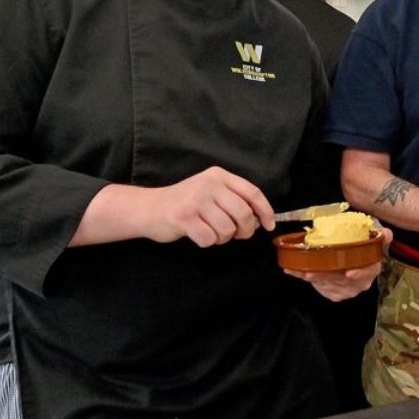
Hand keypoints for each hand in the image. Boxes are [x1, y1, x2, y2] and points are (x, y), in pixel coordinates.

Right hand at [145, 167, 272, 246]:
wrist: (149, 208)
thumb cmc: (186, 204)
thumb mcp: (210, 192)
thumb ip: (234, 200)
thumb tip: (260, 220)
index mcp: (218, 176)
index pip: (252, 192)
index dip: (265, 211)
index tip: (269, 225)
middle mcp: (208, 184)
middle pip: (243, 213)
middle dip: (245, 230)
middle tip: (237, 234)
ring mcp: (195, 200)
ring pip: (227, 229)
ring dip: (223, 238)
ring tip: (211, 231)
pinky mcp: (183, 217)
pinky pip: (209, 239)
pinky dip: (207, 242)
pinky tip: (198, 234)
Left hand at [285, 227, 391, 299]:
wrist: (350, 259)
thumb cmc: (360, 248)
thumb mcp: (371, 238)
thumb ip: (381, 236)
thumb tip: (387, 234)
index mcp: (372, 267)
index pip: (369, 271)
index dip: (360, 273)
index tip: (349, 273)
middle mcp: (361, 281)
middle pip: (344, 281)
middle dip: (326, 277)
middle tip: (312, 273)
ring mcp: (348, 289)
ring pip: (330, 285)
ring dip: (315, 279)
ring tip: (302, 272)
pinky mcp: (336, 294)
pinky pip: (321, 288)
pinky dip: (307, 280)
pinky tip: (297, 273)